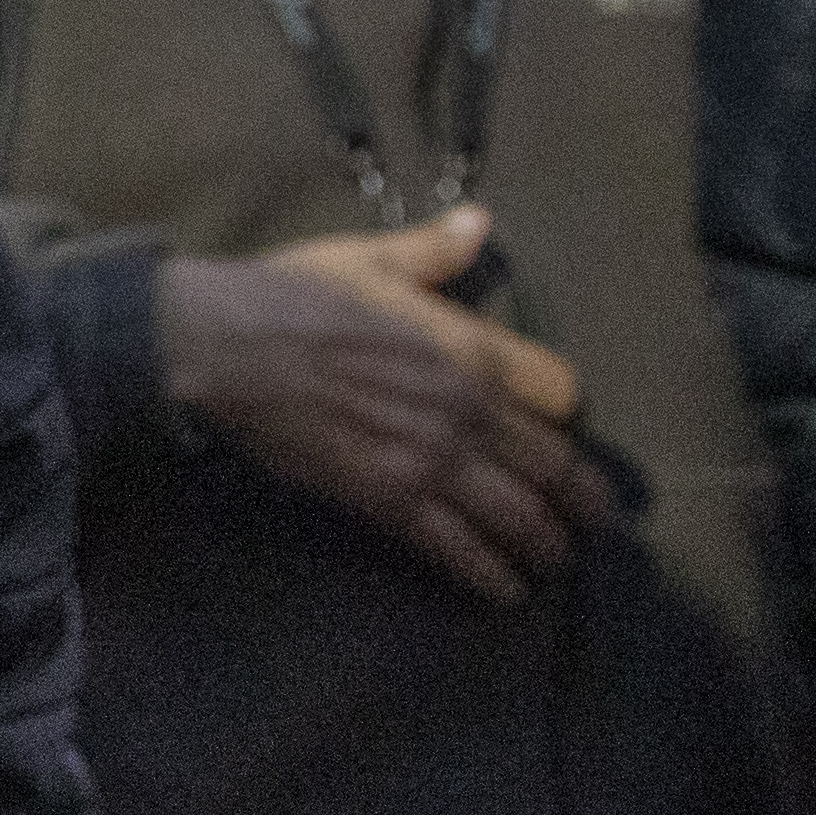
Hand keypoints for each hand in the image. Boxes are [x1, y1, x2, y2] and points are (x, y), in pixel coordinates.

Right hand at [158, 205, 595, 603]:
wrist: (225, 347)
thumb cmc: (290, 296)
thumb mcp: (367, 259)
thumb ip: (432, 251)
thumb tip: (479, 223)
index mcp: (469, 345)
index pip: (560, 390)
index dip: (568, 414)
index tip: (565, 432)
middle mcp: (465, 408)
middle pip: (554, 464)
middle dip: (580, 499)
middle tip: (590, 522)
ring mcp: (430, 458)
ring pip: (518, 514)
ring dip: (546, 545)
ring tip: (555, 562)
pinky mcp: (389, 499)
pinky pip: (458, 548)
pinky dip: (489, 575)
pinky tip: (504, 591)